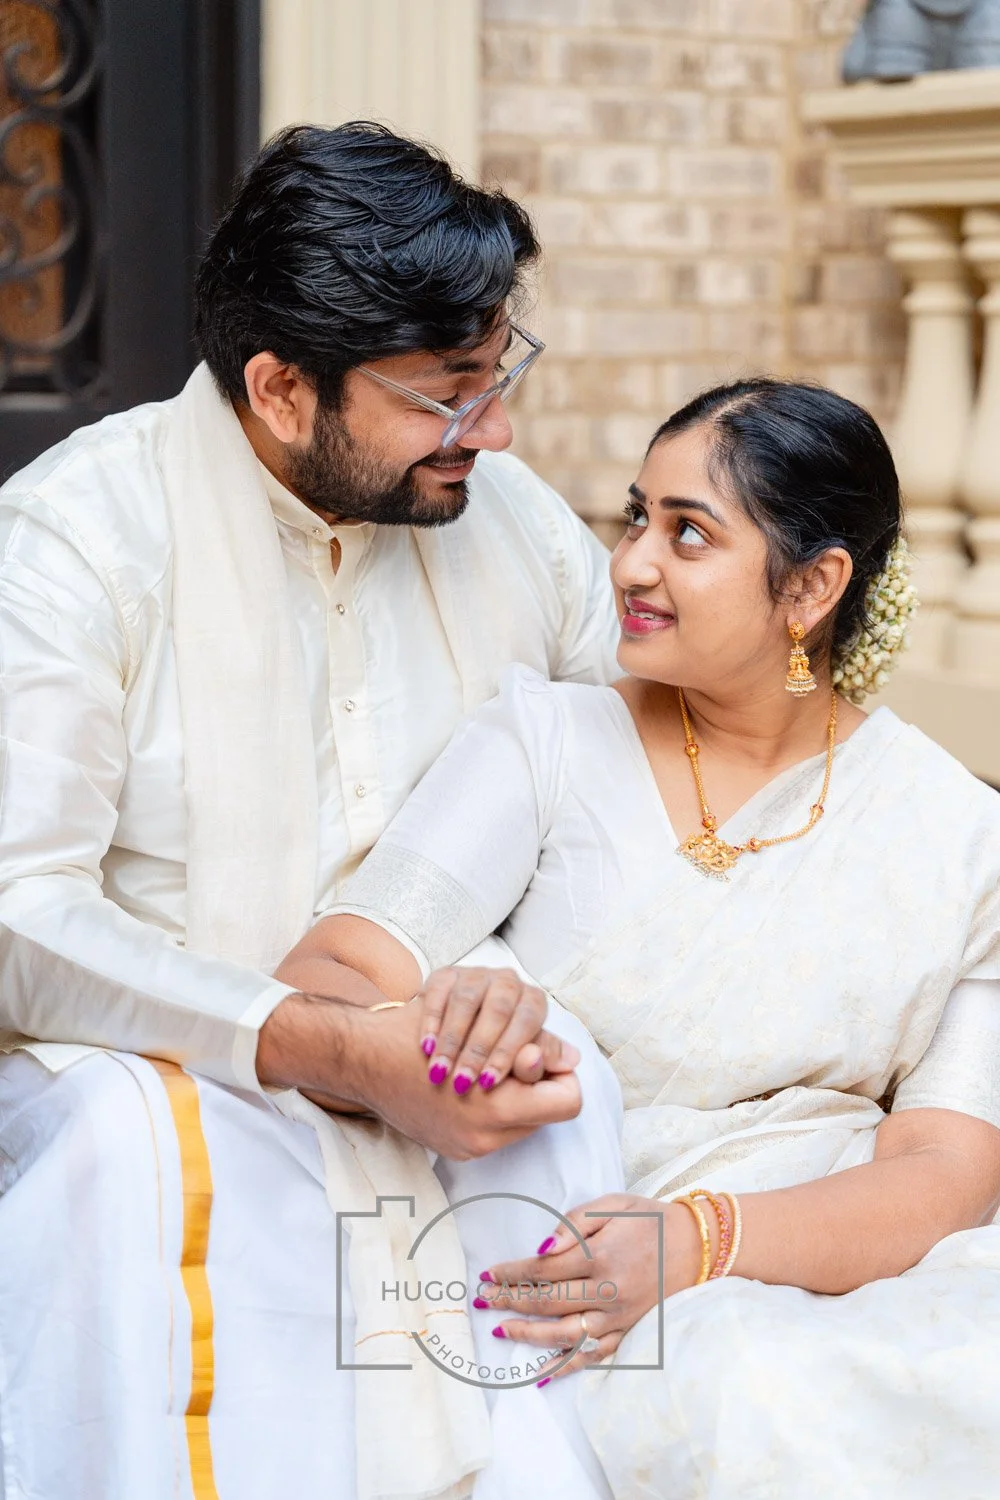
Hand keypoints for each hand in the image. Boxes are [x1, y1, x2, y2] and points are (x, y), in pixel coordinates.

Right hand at [257, 991, 582, 1160]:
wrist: (362, 1061)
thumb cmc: (419, 1032)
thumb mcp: (478, 1024)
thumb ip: (530, 1044)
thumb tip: (571, 1059)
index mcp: (497, 1104)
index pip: (568, 1100)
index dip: (558, 1072)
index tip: (537, 1053)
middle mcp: (486, 1135)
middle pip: (549, 1113)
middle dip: (539, 1085)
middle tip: (515, 1060)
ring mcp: (470, 1148)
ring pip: (527, 1123)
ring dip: (516, 1096)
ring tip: (490, 1071)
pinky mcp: (455, 1151)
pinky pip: (498, 1132)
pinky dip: (492, 1107)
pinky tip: (469, 1086)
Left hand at [476, 1194, 707, 1382]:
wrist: (697, 1247)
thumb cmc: (650, 1220)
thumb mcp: (612, 1205)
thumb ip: (574, 1222)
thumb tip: (542, 1245)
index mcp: (600, 1256)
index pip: (543, 1268)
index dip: (511, 1273)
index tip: (487, 1274)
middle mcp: (608, 1291)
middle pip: (547, 1302)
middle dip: (510, 1301)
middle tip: (483, 1300)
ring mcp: (619, 1317)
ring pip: (565, 1334)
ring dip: (529, 1334)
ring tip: (501, 1331)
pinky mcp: (628, 1332)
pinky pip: (593, 1355)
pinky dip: (567, 1366)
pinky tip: (542, 1373)